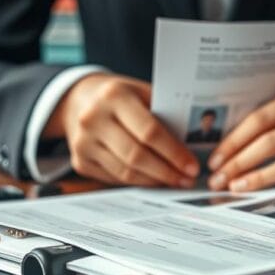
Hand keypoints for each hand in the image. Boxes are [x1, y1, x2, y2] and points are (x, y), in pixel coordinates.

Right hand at [45, 73, 198, 186]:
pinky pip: (115, 178)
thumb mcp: (141, 93)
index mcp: (114, 96)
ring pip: (126, 172)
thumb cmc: (121, 96)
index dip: (174, 153)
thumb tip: (195, 145)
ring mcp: (83, 143)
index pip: (149, 131)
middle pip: (137, 156)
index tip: (192, 166)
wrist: (79, 100)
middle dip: (167, 172)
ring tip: (174, 181)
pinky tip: (153, 180)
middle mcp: (93, 119)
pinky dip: (138, 181)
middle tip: (187, 179)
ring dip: (155, 180)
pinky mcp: (80, 162)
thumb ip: (164, 114)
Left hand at [206, 84, 274, 191]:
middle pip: (270, 141)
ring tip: (234, 187)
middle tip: (217, 179)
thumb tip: (228, 150)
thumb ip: (274, 120)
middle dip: (239, 162)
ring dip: (256, 178)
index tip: (215, 159)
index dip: (234, 141)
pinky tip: (263, 192)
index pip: (260, 118)